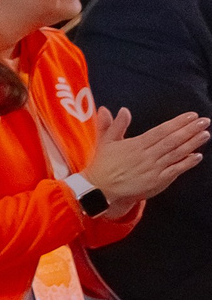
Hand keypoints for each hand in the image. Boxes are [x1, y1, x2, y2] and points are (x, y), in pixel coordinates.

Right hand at [81, 107, 209, 207]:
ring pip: (176, 154)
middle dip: (189, 130)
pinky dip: (186, 163)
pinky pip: (174, 171)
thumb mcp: (106, 142)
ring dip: (192, 143)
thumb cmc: (103, 165)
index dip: (177, 123)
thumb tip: (123, 110)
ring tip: (205, 134)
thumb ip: (115, 125)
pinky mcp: (156, 181)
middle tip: (204, 121)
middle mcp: (146, 155)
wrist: (99, 190)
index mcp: (136, 144)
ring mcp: (152, 169)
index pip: (161, 130)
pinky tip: (197, 156)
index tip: (191, 116)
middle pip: (172, 140)